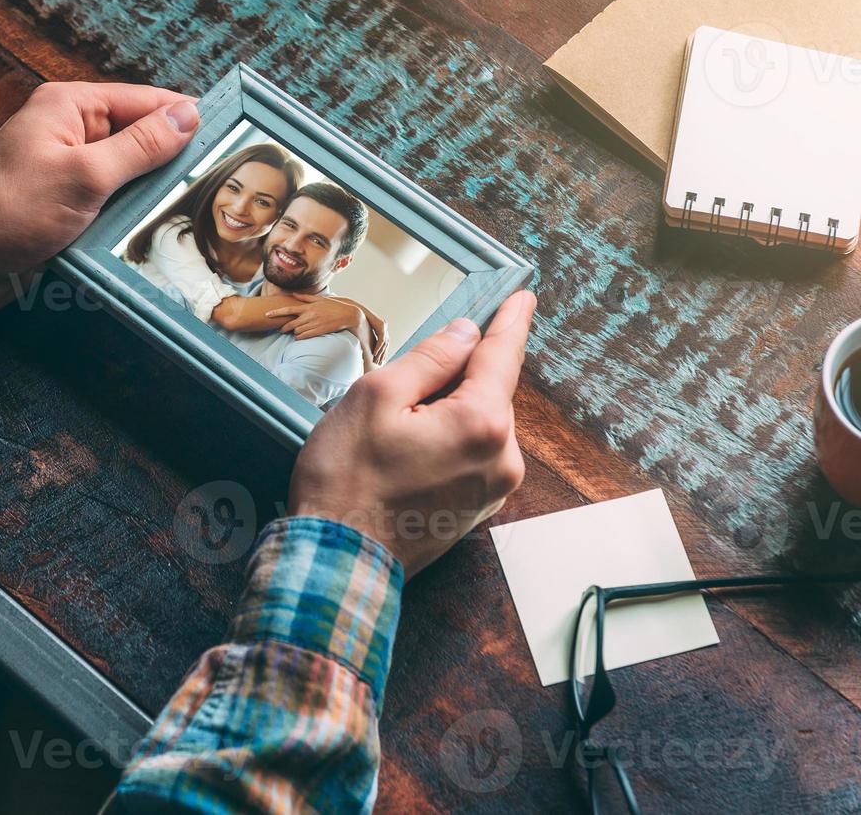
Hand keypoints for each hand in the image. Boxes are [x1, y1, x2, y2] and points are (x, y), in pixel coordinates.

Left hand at [0, 82, 198, 304]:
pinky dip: (131, 212)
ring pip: (130, 171)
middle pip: (140, 134)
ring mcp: (67, 166)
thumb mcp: (85, 175)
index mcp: (71, 106)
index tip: (230, 137)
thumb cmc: (9, 212)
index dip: (185, 117)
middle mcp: (70, 130)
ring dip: (152, 191)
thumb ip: (140, 145)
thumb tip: (188, 114)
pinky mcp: (66, 201)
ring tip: (193, 209)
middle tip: (216, 183)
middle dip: (172, 158)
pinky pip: (112, 198)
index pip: (145, 100)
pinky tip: (155, 228)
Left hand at [265, 293, 365, 340]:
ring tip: (295, 332)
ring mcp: (314, 324)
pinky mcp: (318, 332)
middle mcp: (309, 316)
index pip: (288, 310)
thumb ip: (305, 297)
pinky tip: (300, 336)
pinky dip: (300, 337)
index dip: (276, 313)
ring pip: (296, 331)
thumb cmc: (333, 306)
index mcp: (308, 307)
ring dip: (294, 332)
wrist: (347, 315)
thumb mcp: (319, 299)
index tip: (266, 314)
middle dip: (283, 328)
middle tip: (280, 329)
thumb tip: (293, 294)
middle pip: (290, 324)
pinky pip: (304, 337)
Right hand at [288, 290, 535, 577]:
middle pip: (487, 391)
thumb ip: (430, 358)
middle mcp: (502, 459)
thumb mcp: (377, 396)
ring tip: (390, 436)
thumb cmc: (347, 483)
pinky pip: (469, 454)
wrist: (338, 562)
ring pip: (476, 423)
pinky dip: (444, 441)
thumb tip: (465, 335)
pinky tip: (403, 456)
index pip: (503, 355)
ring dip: (444, 413)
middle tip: (399, 391)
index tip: (522, 298)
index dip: (509, 321)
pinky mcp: (476, 509)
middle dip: (453, 378)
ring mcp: (492, 489)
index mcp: (482, 424)